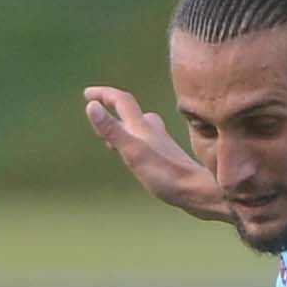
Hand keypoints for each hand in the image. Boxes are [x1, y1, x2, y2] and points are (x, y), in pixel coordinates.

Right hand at [82, 85, 224, 218]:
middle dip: (112, 109)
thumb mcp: (133, 152)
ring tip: (110, 135)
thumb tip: (91, 105)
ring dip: (123, 126)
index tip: (87, 94)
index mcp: (142, 128)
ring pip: (139, 127)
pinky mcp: (168, 157)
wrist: (200, 192)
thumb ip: (112, 130)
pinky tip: (139, 153)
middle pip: (130, 112)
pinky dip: (136, 141)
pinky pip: (147, 142)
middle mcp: (153, 132)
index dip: (103, 94)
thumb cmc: (166, 175)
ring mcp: (161, 144)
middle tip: (96, 111)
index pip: (121, 101)